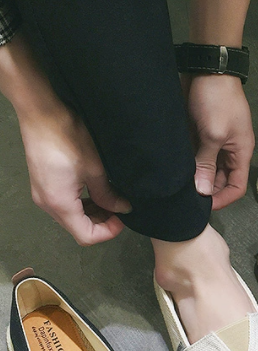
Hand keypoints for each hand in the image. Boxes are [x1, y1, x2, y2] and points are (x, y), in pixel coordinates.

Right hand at [19, 105, 129, 245]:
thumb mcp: (95, 170)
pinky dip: (82, 203)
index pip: (86, 236)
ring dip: (93, 213)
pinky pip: (65, 204)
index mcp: (60, 204)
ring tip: (111, 199)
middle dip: (102, 223)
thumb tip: (122, 208)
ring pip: (71, 217)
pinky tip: (96, 191)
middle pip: (78, 228)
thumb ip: (109, 195)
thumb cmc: (68, 139)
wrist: (42, 114)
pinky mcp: (43, 184)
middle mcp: (47, 204)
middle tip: (120, 209)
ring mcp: (43, 194)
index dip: (108, 232)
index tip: (123, 219)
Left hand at [186, 74, 254, 209]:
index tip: (201, 206)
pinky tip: (172, 171)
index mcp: (240, 153)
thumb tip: (202, 192)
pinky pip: (194, 156)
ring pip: (205, 170)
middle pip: (219, 180)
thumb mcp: (213, 135)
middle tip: (183, 198)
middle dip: (205, 190)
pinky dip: (186, 164)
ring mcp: (213, 142)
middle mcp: (228, 151)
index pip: (236, 187)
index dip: (222, 199)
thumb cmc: (217, 101)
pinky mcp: (199, 134)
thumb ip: (206, 164)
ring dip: (194, 178)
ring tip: (175, 187)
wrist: (207, 69)